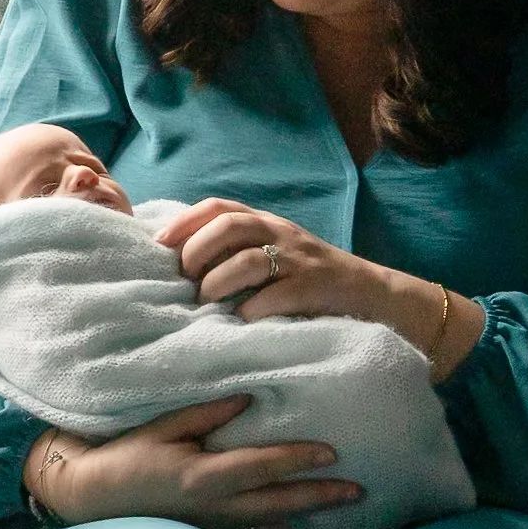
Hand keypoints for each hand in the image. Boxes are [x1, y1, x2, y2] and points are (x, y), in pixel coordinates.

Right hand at [26, 397, 361, 528]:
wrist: (92, 497)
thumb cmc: (126, 455)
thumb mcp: (163, 425)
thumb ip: (207, 412)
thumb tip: (249, 395)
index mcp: (204, 477)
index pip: (262, 468)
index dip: (298, 460)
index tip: (333, 452)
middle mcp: (215, 510)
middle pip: (280, 506)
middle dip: (322, 499)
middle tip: (360, 491)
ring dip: (310, 521)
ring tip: (345, 510)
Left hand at [157, 197, 387, 324]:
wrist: (369, 293)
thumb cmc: (307, 277)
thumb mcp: (272, 252)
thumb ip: (236, 250)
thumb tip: (179, 262)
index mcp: (265, 223)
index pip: (218, 207)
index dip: (184, 222)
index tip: (158, 244)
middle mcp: (280, 233)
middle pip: (229, 225)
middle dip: (197, 249)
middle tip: (185, 277)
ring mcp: (298, 259)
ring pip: (248, 259)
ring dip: (219, 281)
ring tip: (206, 301)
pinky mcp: (314, 287)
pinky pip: (275, 296)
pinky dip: (251, 310)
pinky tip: (242, 321)